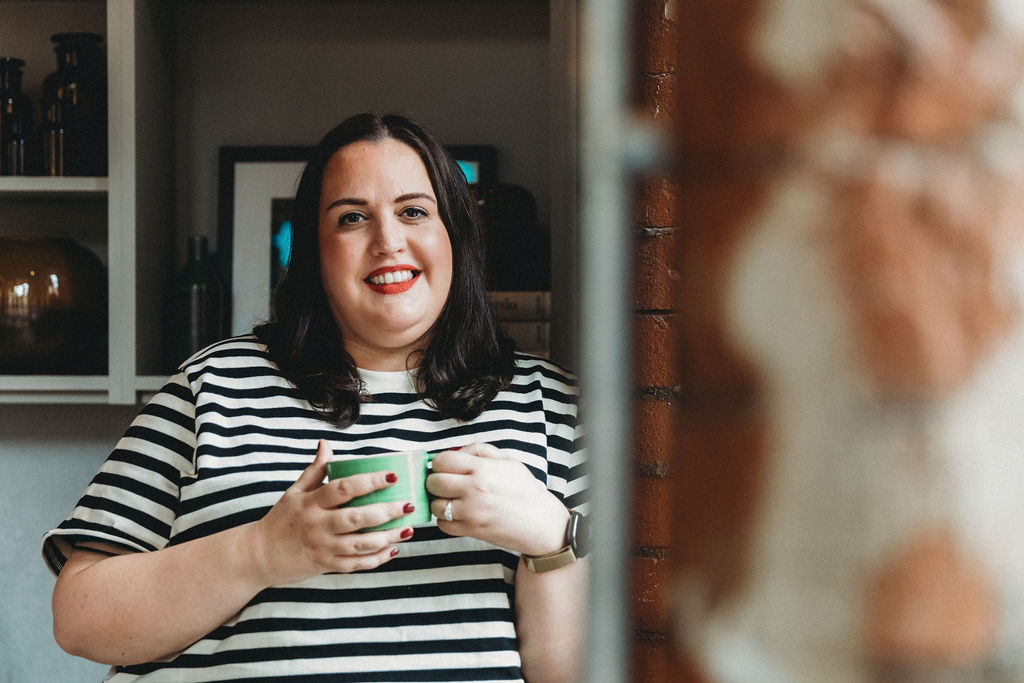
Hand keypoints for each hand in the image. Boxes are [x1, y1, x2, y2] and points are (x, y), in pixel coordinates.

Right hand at [248, 439, 414, 584]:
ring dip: (388, 537)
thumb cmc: (281, 519)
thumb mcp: (294, 492)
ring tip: (409, 528)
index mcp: (311, 503)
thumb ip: (314, 470)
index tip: (392, 476)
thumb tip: (326, 444)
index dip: (369, 482)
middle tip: (409, 504)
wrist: (258, 556)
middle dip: (386, 512)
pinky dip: (377, 559)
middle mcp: (317, 525)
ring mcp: (323, 548)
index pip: (343, 489)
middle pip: (356, 518)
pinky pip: (356, 565)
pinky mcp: (326, 565)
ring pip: (360, 544)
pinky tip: (394, 549)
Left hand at [426, 443, 569, 555]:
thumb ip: (479, 450)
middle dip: (435, 481)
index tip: (445, 467)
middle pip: (434, 482)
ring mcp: (471, 512)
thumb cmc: (526, 490)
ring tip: (451, 500)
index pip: (442, 460)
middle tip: (445, 483)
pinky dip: (445, 520)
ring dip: (439, 502)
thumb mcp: (508, 461)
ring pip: (435, 505)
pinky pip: (442, 525)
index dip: (440, 462)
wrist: (541, 523)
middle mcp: (474, 489)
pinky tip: (457, 514)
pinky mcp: (471, 530)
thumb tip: (455, 452)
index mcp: (482, 469)